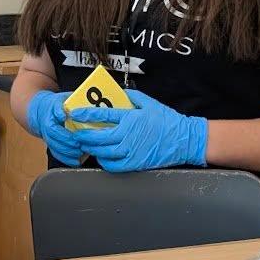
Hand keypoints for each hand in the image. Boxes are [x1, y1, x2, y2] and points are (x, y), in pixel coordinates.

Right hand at [26, 91, 82, 166]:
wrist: (40, 111)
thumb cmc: (56, 104)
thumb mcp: (64, 97)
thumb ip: (75, 100)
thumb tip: (92, 103)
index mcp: (51, 108)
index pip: (54, 111)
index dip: (60, 114)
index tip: (65, 117)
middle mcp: (47, 122)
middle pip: (54, 132)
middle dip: (66, 138)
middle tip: (78, 143)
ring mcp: (47, 134)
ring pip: (54, 144)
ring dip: (67, 150)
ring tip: (79, 153)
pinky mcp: (50, 143)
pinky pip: (56, 152)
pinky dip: (65, 158)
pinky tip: (75, 161)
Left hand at [69, 88, 206, 172]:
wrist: (184, 140)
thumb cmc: (166, 120)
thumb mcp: (148, 102)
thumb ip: (130, 96)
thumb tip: (116, 94)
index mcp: (130, 118)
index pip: (102, 115)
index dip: (85, 114)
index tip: (74, 113)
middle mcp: (127, 136)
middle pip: (97, 136)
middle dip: (83, 134)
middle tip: (76, 132)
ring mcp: (131, 151)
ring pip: (102, 152)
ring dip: (91, 148)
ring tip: (85, 143)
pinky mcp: (135, 164)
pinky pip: (113, 165)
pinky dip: (103, 161)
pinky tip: (101, 156)